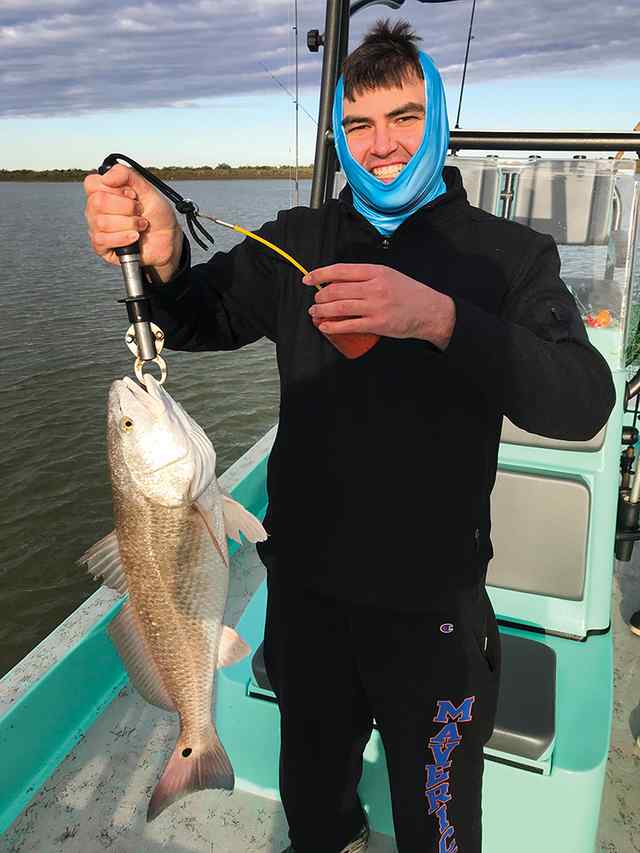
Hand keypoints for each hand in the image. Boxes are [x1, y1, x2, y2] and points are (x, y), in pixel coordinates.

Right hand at [84, 164, 183, 282]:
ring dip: (129, 224)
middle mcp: (96, 209)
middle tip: (139, 212)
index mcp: (104, 192)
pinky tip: (135, 237)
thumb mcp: (147, 189)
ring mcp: (96, 228)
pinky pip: (102, 240)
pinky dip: (123, 238)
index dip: (115, 189)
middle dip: (126, 207)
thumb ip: (126, 175)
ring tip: (141, 225)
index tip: (132, 195)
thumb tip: (106, 177)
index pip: (92, 183)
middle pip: (97, 202)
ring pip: (101, 222)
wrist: (169, 240)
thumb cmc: (157, 216)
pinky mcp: (101, 247)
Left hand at [303, 263, 455, 349]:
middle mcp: (374, 287)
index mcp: (376, 271)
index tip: (308, 279)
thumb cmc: (409, 293)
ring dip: (322, 311)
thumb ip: (367, 277)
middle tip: (315, 300)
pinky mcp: (377, 324)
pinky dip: (333, 326)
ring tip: (314, 313)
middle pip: (336, 289)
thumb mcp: (389, 275)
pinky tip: (324, 326)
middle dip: (320, 296)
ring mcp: (375, 306)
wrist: (430, 311)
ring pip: (339, 307)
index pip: (341, 270)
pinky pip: (349, 325)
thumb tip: (340, 281)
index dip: (320, 274)